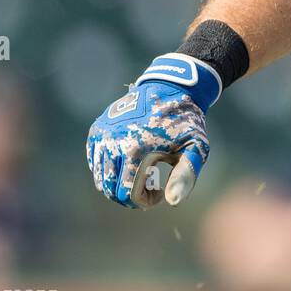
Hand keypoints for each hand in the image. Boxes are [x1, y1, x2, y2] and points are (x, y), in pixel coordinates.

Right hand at [86, 53, 219, 209]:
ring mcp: (102, 136)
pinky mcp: (96, 130)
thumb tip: (172, 202)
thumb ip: (186, 175)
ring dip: (119, 184)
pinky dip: (109, 170)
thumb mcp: (195, 147)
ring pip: (100, 177)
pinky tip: (130, 163)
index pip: (127, 194)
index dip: (145, 201)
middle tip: (152, 186)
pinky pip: (95, 162)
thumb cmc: (186, 122)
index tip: (160, 193)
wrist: (170, 88)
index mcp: (135, 151)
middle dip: (131, 195)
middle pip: (110, 189)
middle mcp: (113, 143)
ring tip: (143, 174)